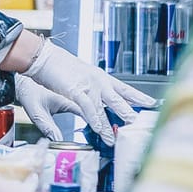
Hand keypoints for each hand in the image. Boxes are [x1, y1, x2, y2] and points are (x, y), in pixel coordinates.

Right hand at [21, 43, 153, 144]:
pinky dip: (95, 120)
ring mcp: (88, 84)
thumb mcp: (79, 80)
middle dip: (131, 112)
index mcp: (100, 77)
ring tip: (122, 133)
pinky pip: (89, 108)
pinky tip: (100, 129)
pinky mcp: (76, 89)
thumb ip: (89, 94)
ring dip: (115, 120)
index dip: (138, 96)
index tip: (151, 103)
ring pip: (108, 105)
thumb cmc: (57, 68)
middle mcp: (98, 80)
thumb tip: (96, 104)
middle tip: (142, 123)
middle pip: (120, 98)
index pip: (124, 88)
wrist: (41, 58)